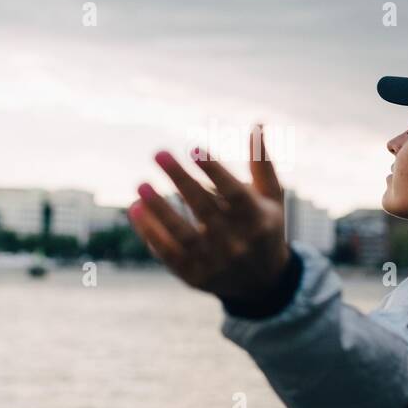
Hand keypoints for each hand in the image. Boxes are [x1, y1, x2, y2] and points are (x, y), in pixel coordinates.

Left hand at [128, 124, 290, 300]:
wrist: (262, 284)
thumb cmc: (264, 228)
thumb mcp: (271, 198)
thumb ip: (261, 163)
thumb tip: (257, 123)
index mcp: (257, 220)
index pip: (234, 193)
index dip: (214, 171)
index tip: (194, 148)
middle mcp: (237, 243)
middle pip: (204, 208)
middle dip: (180, 179)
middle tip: (158, 153)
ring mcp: (215, 262)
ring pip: (183, 234)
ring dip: (159, 209)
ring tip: (140, 185)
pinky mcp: (195, 276)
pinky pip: (168, 254)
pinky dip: (151, 233)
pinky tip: (136, 209)